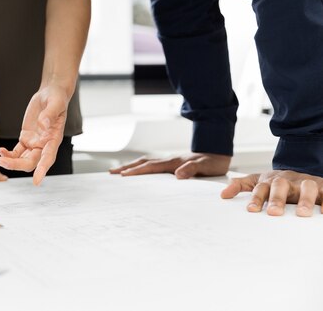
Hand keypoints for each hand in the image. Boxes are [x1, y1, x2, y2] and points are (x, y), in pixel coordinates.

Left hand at [0, 85, 68, 184]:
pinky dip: (8, 154)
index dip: (43, 170)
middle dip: (16, 165)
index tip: (37, 181)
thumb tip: (43, 124)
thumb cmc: (57, 98)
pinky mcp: (26, 138)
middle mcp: (44, 144)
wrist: (51, 93)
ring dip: (10, 162)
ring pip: (22, 160)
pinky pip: (16, 152)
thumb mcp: (55, 103)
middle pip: (31, 162)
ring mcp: (34, 143)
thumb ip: (49, 115)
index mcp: (53, 138)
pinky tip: (0, 150)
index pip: (48, 157)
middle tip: (1, 161)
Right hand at [110, 152, 230, 178]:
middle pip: (142, 163)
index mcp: (172, 162)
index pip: (150, 167)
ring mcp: (169, 162)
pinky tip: (138, 172)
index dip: (136, 171)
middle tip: (111, 173)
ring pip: (145, 163)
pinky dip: (141, 168)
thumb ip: (191, 169)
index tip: (122, 176)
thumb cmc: (213, 162)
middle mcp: (168, 161)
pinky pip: (152, 166)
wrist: (218, 152)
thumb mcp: (205, 167)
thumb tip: (177, 174)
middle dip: (126, 168)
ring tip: (118, 172)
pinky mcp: (172, 165)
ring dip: (131, 167)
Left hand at [221, 170, 322, 216]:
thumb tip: (223, 194)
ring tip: (303, 214)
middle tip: (274, 213)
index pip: (261, 188)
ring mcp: (305, 182)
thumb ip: (241, 186)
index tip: (251, 210)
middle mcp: (288, 180)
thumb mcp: (257, 181)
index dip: (256, 198)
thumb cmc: (276, 183)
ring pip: (306, 186)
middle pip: (281, 186)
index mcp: (270, 180)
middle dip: (277, 199)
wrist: (298, 172)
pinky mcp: (322, 186)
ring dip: (305, 199)